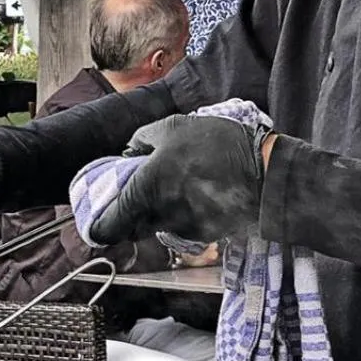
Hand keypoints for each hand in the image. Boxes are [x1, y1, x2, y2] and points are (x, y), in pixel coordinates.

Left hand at [87, 115, 265, 245]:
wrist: (263, 170)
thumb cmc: (214, 144)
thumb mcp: (173, 127)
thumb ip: (142, 140)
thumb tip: (127, 153)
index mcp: (146, 190)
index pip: (110, 225)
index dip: (100, 226)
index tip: (97, 221)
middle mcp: (160, 215)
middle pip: (133, 227)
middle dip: (131, 215)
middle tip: (138, 196)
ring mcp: (183, 227)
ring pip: (158, 226)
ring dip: (158, 213)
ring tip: (175, 188)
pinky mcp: (204, 234)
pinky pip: (182, 227)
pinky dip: (183, 215)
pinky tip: (196, 195)